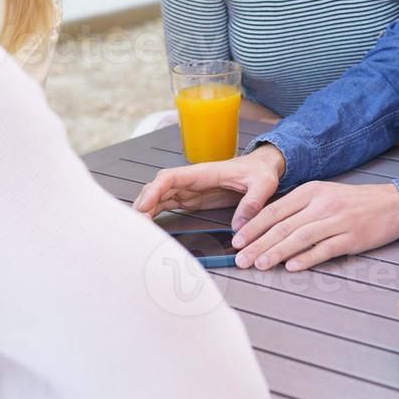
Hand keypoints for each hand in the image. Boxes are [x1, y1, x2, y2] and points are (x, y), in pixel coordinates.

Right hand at [132, 145, 285, 230]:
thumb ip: (253, 203)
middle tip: (135, 227)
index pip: (170, 177)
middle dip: (143, 204)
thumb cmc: (261, 172)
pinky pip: (166, 204)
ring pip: (158, 197)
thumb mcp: (263, 185)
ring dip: (145, 210)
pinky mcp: (191, 198)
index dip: (154, 191)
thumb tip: (240, 227)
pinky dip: (154, 213)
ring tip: (137, 230)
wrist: (262, 168)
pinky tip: (147, 225)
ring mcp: (189, 189)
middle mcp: (191, 180)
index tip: (143, 207)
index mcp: (203, 173)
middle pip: (157, 188)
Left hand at [231, 181, 398, 271]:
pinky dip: (307, 258)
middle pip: (283, 226)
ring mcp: (337, 220)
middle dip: (258, 244)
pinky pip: (325, 249)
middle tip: (241, 259)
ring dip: (277, 252)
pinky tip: (291, 266)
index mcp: (310, 191)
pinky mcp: (352, 237)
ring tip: (260, 264)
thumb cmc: (353, 202)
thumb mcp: (323, 195)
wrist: (392, 204)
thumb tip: (267, 228)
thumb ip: (297, 209)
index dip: (254, 227)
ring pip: (300, 237)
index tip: (237, 241)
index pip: (275, 210)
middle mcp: (321, 204)